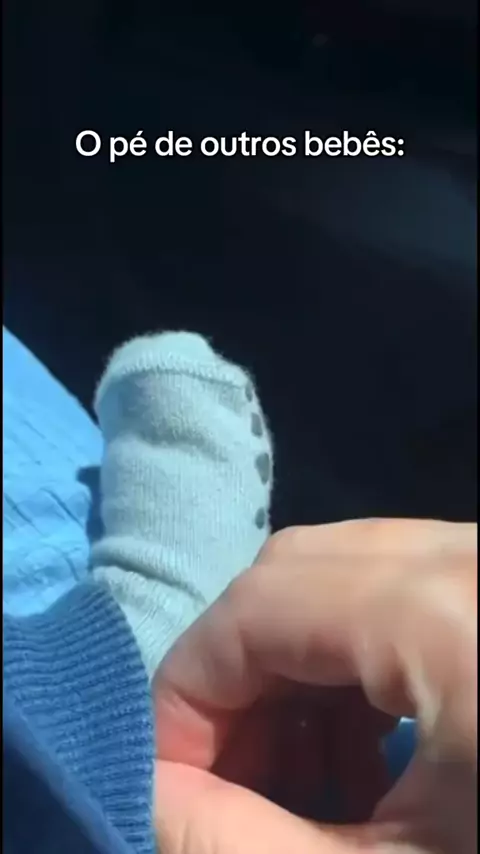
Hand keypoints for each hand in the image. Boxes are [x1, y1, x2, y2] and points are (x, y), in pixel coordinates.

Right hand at [153, 519, 476, 852]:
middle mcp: (463, 555)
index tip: (174, 784)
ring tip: (301, 776)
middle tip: (234, 783)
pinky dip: (351, 657)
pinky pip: (394, 585)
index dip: (189, 694)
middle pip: (291, 575)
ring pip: (338, 573)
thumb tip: (150, 794)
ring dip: (291, 669)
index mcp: (441, 614)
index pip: (256, 607)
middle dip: (239, 681)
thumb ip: (244, 844)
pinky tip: (364, 747)